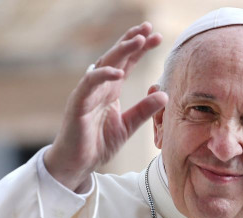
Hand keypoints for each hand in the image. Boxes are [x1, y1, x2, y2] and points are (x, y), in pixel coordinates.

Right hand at [44, 22, 167, 192]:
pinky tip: (118, 71)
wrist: (77, 164)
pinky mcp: (78, 103)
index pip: (127, 63)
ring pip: (104, 64)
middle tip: (149, 29)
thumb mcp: (128, 126)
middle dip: (133, 41)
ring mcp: (87, 93)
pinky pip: (89, 84)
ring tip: (139, 40)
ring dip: (121, 51)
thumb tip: (164, 94)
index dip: (140, 49)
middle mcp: (99, 87)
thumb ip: (144, 110)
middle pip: (116, 57)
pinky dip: (103, 75)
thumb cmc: (98, 144)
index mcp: (110, 90)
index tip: (157, 37)